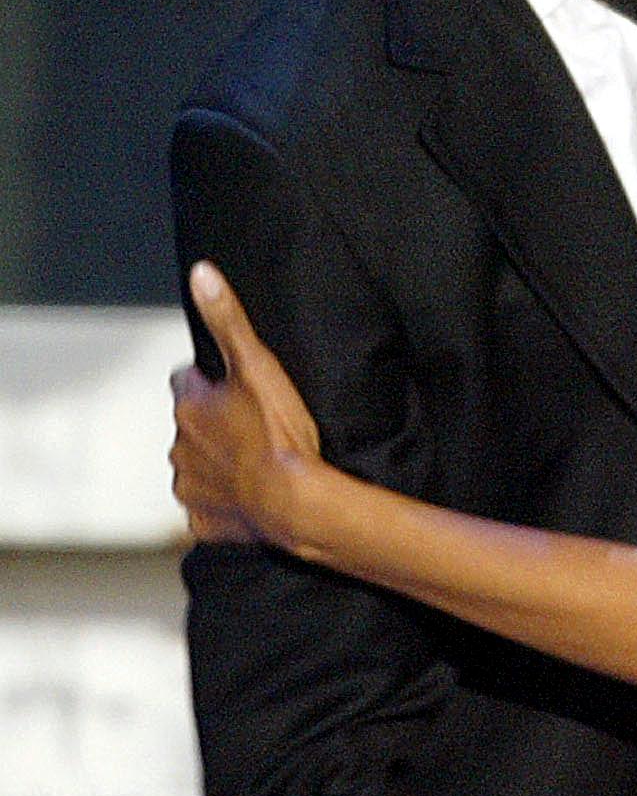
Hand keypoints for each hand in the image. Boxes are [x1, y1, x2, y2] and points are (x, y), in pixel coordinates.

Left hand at [170, 261, 321, 548]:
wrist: (296, 503)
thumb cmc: (280, 433)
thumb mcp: (258, 364)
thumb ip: (228, 318)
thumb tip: (200, 273)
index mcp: (188, 408)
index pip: (187, 382)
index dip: (211, 382)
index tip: (237, 388)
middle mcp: (179, 448)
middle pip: (193, 427)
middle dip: (216, 425)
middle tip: (257, 427)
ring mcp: (190, 488)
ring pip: (199, 467)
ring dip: (221, 464)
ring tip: (260, 462)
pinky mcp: (204, 523)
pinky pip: (211, 509)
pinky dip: (228, 503)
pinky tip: (256, 496)